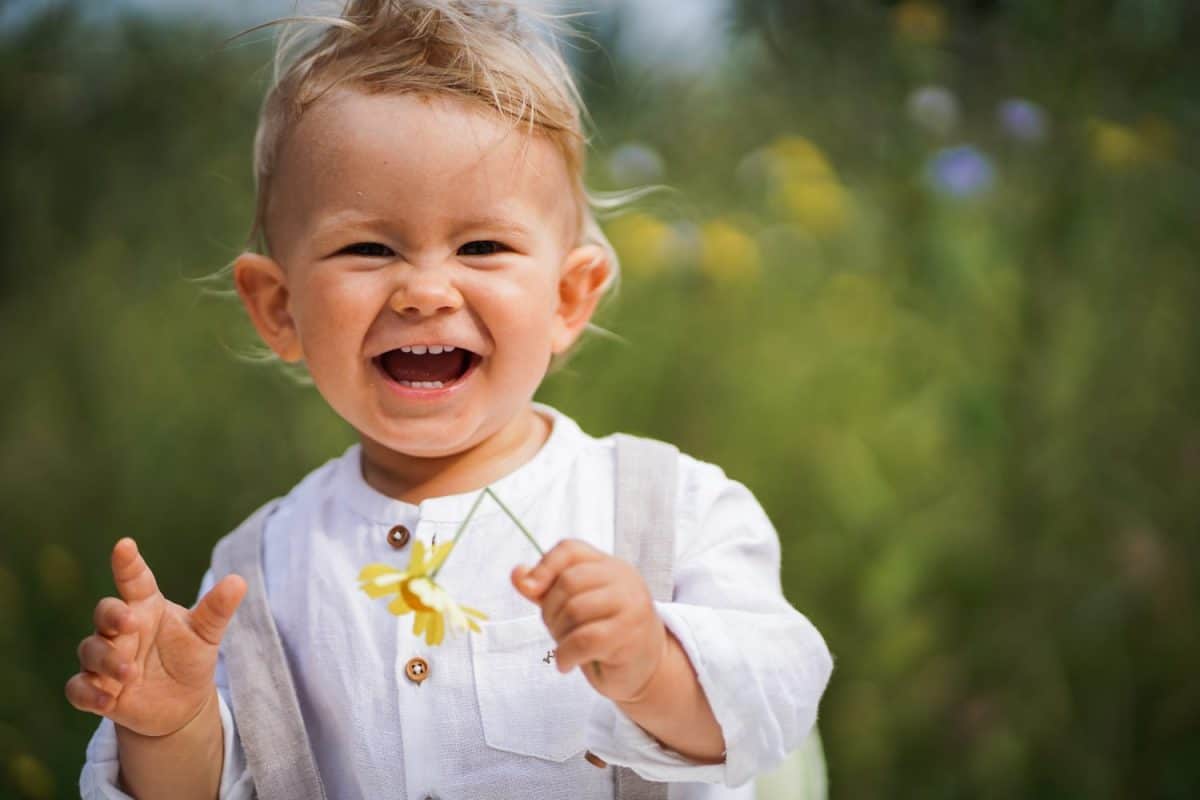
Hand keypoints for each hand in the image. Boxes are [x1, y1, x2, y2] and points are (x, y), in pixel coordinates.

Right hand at [65, 538, 246, 737]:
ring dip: (107, 660)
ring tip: (131, 673)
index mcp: (146, 606)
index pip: (134, 579)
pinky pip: (78, 688)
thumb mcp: (207, 634)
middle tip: (131, 623)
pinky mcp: (97, 689)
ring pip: (91, 650)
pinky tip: (106, 700)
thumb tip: (239, 581)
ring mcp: (105, 658)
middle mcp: (120, 629)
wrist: (181, 702)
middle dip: (113, 615)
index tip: (125, 545)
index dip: (128, 563)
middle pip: (105, 612)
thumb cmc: (189, 656)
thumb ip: (217, 609)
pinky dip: (88, 694)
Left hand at [512, 539, 666, 702]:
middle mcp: (623, 578)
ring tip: (565, 648)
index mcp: (608, 565)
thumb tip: (517, 574)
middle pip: (568, 582)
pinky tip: (565, 664)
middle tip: (556, 631)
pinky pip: (584, 640)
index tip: (531, 590)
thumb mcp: (573, 606)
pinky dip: (566, 655)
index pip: (570, 549)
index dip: (544, 567)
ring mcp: (631, 604)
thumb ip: (545, 589)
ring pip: (575, 610)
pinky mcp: (630, 634)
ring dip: (559, 635)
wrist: (646, 667)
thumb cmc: (604, 634)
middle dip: (550, 611)